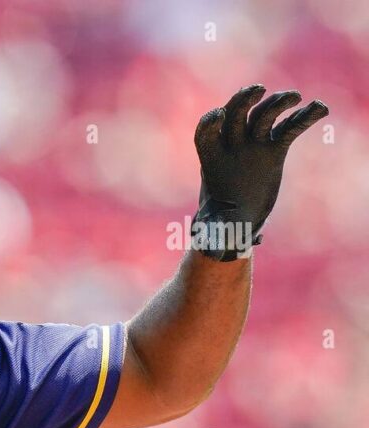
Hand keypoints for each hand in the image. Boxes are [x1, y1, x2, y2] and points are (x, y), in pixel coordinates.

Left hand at [191, 84, 328, 258]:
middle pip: (235, 115)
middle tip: (258, 90)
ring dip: (278, 103)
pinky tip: (321, 108)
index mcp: (211, 160)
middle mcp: (231, 146)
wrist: (237, 219)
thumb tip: (207, 238)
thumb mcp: (215, 226)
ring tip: (297, 97)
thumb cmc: (221, 222)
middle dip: (244, 101)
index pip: (205, 134)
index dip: (209, 123)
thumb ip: (212, 227)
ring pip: (263, 116)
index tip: (217, 116)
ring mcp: (254, 145)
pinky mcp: (274, 149)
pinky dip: (303, 117)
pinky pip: (289, 129)